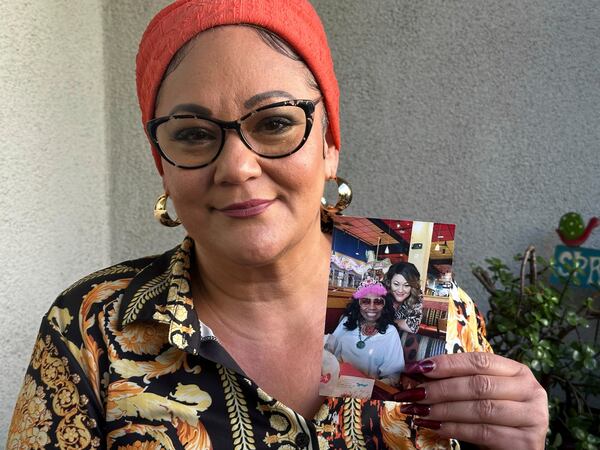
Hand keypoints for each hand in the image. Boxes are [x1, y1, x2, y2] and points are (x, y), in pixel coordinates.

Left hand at [400, 353, 547, 448]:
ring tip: (419, 411)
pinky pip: (484, 432)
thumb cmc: (495, 418)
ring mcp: (533, 416)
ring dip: (444, 409)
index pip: (479, 361)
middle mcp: (531, 390)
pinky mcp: (527, 442)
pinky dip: (455, 429)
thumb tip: (420, 371)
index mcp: (518, 371)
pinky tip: (436, 427)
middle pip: (479, 384)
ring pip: (480, 408)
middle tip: (414, 393)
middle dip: (441, 389)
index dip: (447, 363)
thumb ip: (461, 381)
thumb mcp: (483, 395)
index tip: (419, 367)